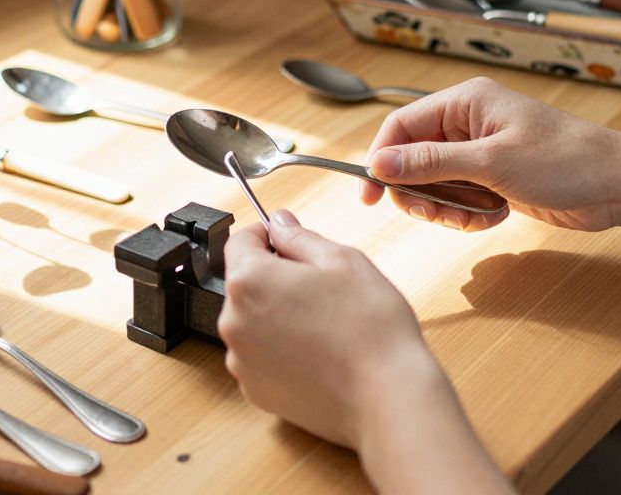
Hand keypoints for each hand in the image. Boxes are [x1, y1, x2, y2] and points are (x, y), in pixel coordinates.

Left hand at [218, 211, 452, 448]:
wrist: (386, 397)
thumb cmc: (369, 327)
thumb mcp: (342, 259)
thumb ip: (299, 237)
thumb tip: (278, 223)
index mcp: (250, 281)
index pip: (240, 241)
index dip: (266, 235)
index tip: (286, 240)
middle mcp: (234, 322)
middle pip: (246, 284)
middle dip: (276, 278)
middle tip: (321, 288)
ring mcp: (241, 361)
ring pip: (253, 321)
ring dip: (277, 315)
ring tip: (323, 325)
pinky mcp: (255, 390)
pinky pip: (261, 356)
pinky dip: (281, 350)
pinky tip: (317, 353)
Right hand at [363, 77, 620, 231]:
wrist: (618, 186)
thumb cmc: (565, 161)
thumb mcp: (490, 163)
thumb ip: (429, 163)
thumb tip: (378, 164)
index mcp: (465, 102)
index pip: (400, 127)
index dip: (380, 160)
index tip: (370, 196)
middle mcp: (468, 122)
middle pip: (412, 159)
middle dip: (421, 192)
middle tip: (439, 215)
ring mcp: (481, 151)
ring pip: (434, 184)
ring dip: (447, 208)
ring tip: (476, 217)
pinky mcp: (494, 177)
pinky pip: (459, 198)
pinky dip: (469, 214)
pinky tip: (495, 216)